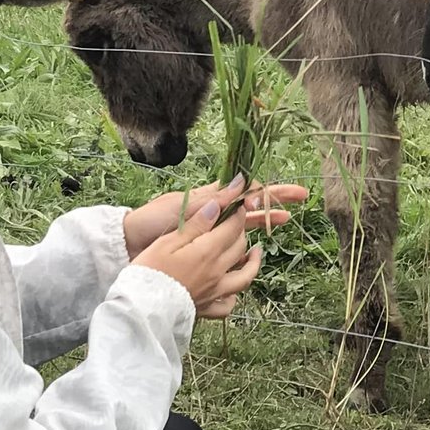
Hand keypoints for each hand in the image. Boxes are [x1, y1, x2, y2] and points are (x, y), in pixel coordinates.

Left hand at [122, 180, 307, 255]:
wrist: (128, 245)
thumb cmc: (152, 222)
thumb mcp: (185, 207)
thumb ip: (216, 200)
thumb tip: (245, 180)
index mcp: (211, 199)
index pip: (249, 191)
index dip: (272, 192)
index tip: (294, 193)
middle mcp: (214, 213)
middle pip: (252, 205)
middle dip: (276, 200)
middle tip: (301, 198)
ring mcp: (209, 230)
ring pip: (245, 224)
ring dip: (265, 221)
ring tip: (285, 221)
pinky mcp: (202, 247)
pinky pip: (230, 245)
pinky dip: (245, 244)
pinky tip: (255, 249)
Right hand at [124, 180, 305, 320]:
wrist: (140, 307)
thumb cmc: (149, 271)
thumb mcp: (168, 241)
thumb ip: (195, 224)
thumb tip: (217, 206)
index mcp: (207, 252)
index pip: (232, 228)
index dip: (237, 214)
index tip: (237, 206)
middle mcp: (217, 272)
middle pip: (239, 248)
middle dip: (241, 232)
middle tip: (236, 224)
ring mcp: (214, 292)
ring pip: (245, 276)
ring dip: (252, 263)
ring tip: (254, 252)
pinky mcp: (206, 309)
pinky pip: (228, 305)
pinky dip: (234, 295)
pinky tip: (232, 289)